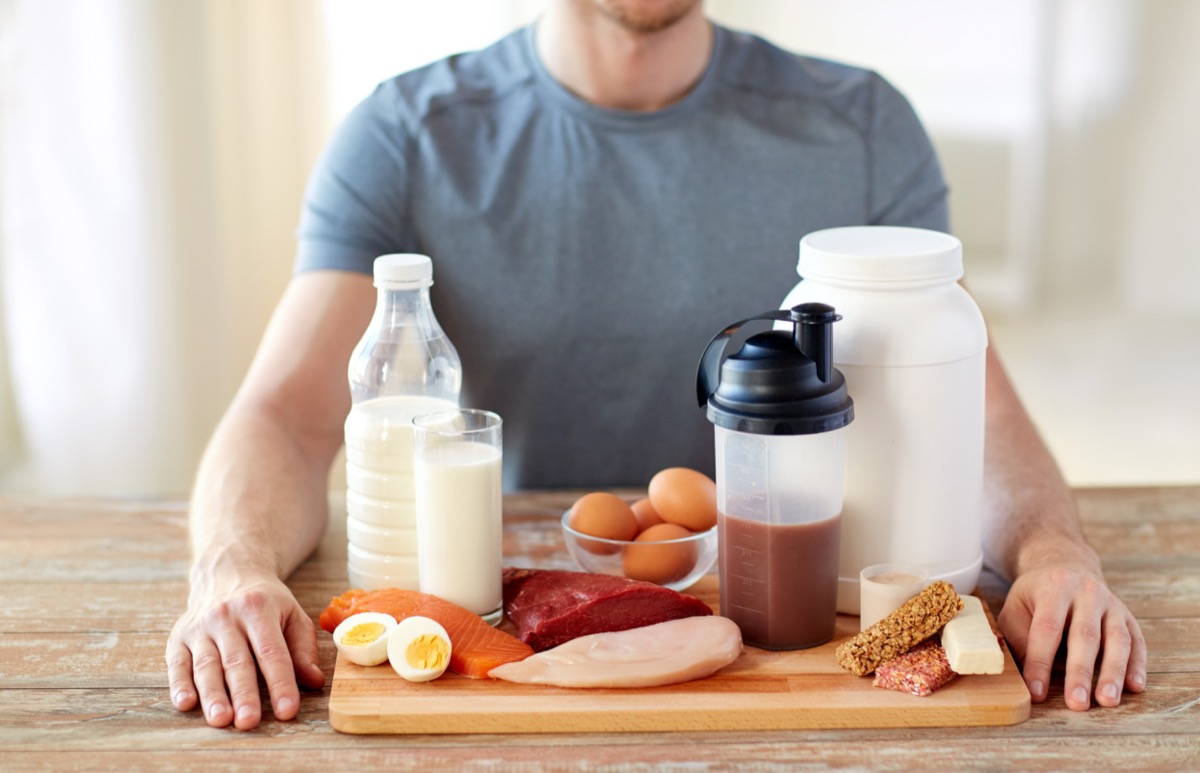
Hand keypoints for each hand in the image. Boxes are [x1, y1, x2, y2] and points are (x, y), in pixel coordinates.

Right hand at [166, 573, 325, 728]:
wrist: (228, 572)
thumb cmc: (265, 602)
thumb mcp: (292, 614)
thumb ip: (303, 649)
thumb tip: (314, 681)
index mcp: (259, 609)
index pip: (272, 652)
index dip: (280, 683)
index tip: (287, 710)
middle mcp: (226, 616)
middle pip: (237, 661)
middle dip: (243, 694)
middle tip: (248, 721)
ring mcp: (200, 627)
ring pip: (206, 665)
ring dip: (212, 695)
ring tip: (220, 720)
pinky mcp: (179, 637)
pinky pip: (177, 663)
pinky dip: (179, 684)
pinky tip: (186, 703)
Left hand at [998, 566, 1145, 709]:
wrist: (1067, 565)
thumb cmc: (1036, 595)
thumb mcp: (1016, 606)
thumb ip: (1017, 637)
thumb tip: (1019, 675)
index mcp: (1054, 587)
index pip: (1047, 629)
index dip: (1041, 662)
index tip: (1037, 692)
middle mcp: (1087, 592)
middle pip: (1085, 636)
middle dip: (1080, 672)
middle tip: (1077, 703)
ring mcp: (1111, 603)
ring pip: (1117, 640)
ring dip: (1113, 673)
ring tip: (1107, 700)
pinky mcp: (1128, 616)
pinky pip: (1137, 641)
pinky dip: (1137, 665)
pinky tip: (1134, 686)